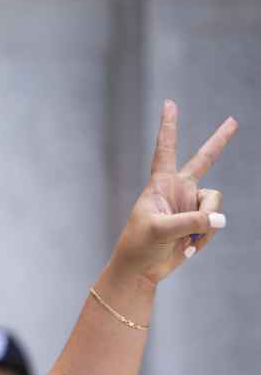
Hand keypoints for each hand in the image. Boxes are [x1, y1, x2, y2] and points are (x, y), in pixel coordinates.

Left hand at [113, 100, 237, 284]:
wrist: (141, 270)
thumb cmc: (139, 246)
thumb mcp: (161, 231)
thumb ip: (190, 223)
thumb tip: (219, 220)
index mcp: (160, 184)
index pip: (166, 149)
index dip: (169, 126)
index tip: (169, 103)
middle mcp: (178, 190)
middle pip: (204, 160)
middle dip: (220, 141)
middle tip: (234, 121)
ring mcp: (190, 206)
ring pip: (215, 204)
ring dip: (204, 224)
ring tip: (184, 241)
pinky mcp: (198, 223)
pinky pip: (214, 224)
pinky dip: (204, 238)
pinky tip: (187, 248)